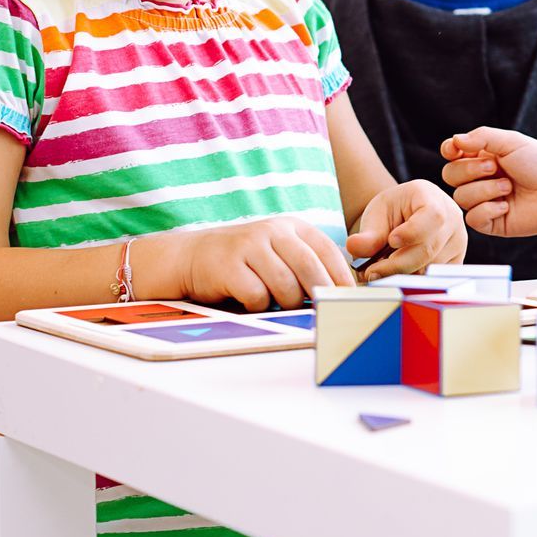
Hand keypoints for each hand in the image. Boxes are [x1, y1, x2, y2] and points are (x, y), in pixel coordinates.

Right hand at [172, 217, 354, 310]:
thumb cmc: (243, 262)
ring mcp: (249, 246)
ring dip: (287, 303)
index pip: (327, 250)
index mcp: (291, 226)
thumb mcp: (278, 252)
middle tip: (321, 311)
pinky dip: (259, 305)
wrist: (189, 256)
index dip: (340, 277)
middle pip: (309, 267)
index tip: (347, 298)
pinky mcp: (228, 265)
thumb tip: (340, 293)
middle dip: (318, 293)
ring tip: (277, 303)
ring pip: (285, 285)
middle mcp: (272, 230)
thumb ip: (306, 265)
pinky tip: (249, 300)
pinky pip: (257, 295)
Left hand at [346, 180, 467, 279]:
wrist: (408, 216)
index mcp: (433, 198)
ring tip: (383, 269)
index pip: (433, 216)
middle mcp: (452, 220)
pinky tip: (399, 273)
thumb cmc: (394, 212)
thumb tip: (354, 247)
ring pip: (430, 269)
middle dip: (397, 265)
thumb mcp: (377, 214)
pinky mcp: (456, 263)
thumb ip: (368, 233)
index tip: (391, 240)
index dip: (413, 232)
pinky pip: (434, 279)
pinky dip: (412, 280)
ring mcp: (458, 243)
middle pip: (429, 250)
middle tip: (371, 272)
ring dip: (403, 274)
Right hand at [441, 126, 536, 237]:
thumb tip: (454, 140)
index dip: (449, 151)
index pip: (451, 153)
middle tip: (495, 167)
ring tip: (509, 188)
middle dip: (470, 170)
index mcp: (482, 156)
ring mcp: (484, 201)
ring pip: (460, 197)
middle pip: (450, 174)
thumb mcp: (512, 142)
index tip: (456, 150)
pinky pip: (472, 219)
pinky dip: (488, 210)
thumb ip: (481, 137)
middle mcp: (480, 179)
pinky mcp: (491, 222)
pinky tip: (507, 206)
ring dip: (485, 190)